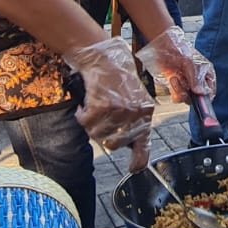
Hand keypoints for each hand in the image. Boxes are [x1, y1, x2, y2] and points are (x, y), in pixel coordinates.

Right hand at [63, 37, 157, 172]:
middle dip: (103, 135)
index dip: (138, 161)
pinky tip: (84, 105)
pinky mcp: (102, 105)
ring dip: (90, 125)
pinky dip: (81, 115)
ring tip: (92, 109)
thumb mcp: (135, 99)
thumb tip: (127, 146)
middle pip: (113, 144)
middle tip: (99, 120)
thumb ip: (133, 121)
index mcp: (145, 114)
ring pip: (98, 135)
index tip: (133, 169)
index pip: (145, 146)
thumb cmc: (118, 79)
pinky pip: (86, 123)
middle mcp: (135, 114)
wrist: (105, 57)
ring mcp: (119, 110)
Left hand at [134, 26, 216, 103]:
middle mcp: (198, 80)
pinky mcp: (176, 86)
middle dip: (190, 93)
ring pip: (187, 98)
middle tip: (186, 87)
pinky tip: (173, 79)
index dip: (206, 96)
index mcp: (206, 74)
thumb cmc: (181, 51)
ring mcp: (187, 84)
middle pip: (198, 97)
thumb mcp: (191, 65)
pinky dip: (174, 90)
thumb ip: (197, 80)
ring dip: (180, 90)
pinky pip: (177, 96)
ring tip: (177, 79)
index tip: (200, 98)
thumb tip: (201, 92)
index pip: (210, 90)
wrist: (164, 47)